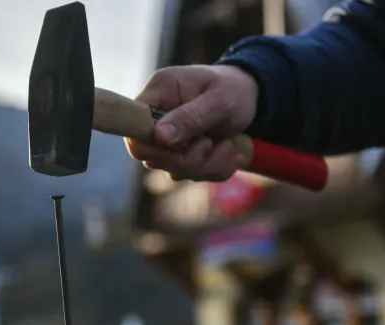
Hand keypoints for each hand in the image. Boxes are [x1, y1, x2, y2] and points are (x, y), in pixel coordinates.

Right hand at [125, 64, 258, 181]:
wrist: (251, 96)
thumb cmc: (234, 89)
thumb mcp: (219, 100)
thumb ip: (190, 117)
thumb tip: (159, 136)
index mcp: (159, 93)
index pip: (133, 128)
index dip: (152, 145)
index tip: (182, 144)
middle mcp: (156, 117)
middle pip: (151, 156)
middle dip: (187, 159)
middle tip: (211, 144)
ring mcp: (166, 138)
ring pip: (172, 170)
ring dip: (205, 166)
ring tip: (228, 147)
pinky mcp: (179, 153)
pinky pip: (189, 175)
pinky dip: (213, 170)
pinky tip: (229, 153)